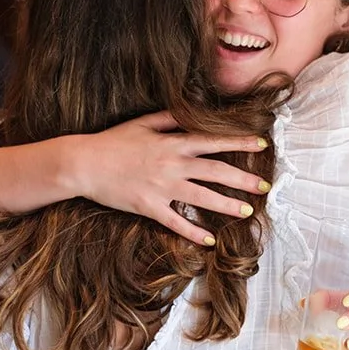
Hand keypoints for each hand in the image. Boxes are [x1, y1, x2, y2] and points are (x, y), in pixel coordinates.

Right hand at [67, 112, 269, 245]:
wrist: (84, 163)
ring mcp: (162, 187)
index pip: (214, 142)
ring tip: (248, 211)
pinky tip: (210, 239)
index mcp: (173, 143)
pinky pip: (175, 222)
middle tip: (265, 186)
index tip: (261, 144)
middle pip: (216, 172)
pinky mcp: (149, 206)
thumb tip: (194, 110)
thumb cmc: (113, 141)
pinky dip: (193, 232)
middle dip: (243, 179)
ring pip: (202, 198)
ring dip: (227, 205)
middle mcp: (172, 165)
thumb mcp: (142, 122)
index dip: (239, 142)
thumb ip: (171, 118)